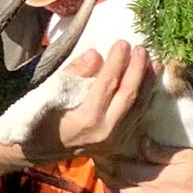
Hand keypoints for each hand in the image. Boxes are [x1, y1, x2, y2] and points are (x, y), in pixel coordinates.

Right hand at [9, 41, 150, 164]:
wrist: (41, 149)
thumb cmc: (42, 119)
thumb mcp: (50, 93)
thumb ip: (74, 74)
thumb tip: (95, 55)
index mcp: (86, 119)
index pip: (108, 83)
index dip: (117, 61)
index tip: (122, 42)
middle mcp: (105, 131)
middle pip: (129, 95)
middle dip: (138, 68)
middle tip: (141, 48)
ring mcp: (115, 140)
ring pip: (139, 106)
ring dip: (147, 81)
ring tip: (151, 60)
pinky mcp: (119, 143)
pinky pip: (138, 116)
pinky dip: (146, 97)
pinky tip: (150, 82)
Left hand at [109, 141, 192, 192]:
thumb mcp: (186, 157)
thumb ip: (159, 151)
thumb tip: (140, 142)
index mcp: (153, 181)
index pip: (122, 171)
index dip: (113, 163)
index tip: (108, 156)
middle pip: (119, 188)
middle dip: (112, 177)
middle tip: (107, 168)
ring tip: (115, 182)